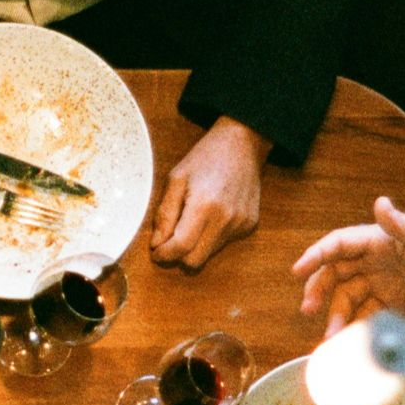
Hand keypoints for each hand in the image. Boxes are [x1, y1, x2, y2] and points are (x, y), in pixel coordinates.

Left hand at [150, 117, 267, 268]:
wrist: (242, 144)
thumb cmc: (205, 158)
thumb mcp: (176, 179)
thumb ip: (165, 214)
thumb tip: (157, 244)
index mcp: (204, 206)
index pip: (180, 247)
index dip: (164, 254)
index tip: (156, 252)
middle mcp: (225, 219)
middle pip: (195, 260)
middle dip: (178, 255)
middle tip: (169, 240)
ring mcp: (240, 224)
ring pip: (209, 254)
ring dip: (195, 245)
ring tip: (192, 219)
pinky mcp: (249, 225)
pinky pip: (224, 243)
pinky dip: (212, 236)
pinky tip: (211, 214)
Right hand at [292, 196, 404, 337]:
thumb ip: (402, 224)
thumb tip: (380, 203)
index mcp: (377, 243)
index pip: (338, 246)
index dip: (316, 256)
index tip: (298, 271)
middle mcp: (373, 266)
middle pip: (335, 277)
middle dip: (319, 292)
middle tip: (309, 310)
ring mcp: (382, 289)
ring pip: (349, 304)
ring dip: (337, 318)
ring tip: (332, 338)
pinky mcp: (395, 311)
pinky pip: (370, 324)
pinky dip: (359, 336)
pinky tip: (353, 348)